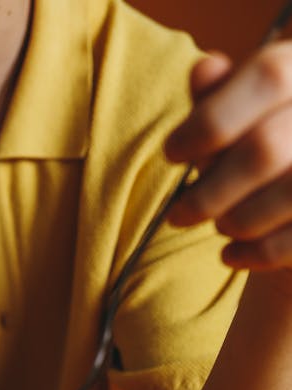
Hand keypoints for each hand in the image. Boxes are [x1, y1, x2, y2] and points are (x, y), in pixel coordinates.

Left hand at [165, 42, 291, 269]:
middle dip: (210, 190)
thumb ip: (220, 94)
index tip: (171, 153)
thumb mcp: (241, 114)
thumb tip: (204, 72)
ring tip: (219, 225)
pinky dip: (254, 253)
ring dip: (234, 220)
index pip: (268, 78)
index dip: (210, 118)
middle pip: (267, 147)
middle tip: (179, 213)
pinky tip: (231, 255)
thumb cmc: (265, 150)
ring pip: (287, 194)